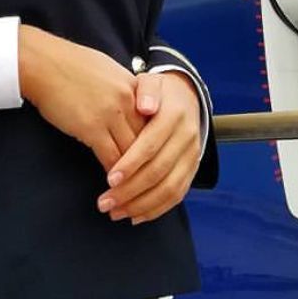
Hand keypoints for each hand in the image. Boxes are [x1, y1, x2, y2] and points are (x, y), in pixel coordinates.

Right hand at [18, 25, 145, 173]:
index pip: (154, 122)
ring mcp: (111, 114)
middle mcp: (127, 100)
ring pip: (131, 154)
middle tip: (147, 182)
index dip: (154, 143)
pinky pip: (110, 158)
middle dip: (147, 163)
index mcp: (133, 86)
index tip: (153, 159)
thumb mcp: (108, 70)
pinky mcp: (91, 127)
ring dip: (131, 174)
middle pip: (147, 140)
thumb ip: (124, 90)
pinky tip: (111, 183)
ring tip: (129, 189)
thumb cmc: (71, 64)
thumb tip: (133, 106)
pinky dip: (113, 174)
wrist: (43, 62)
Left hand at [96, 70, 201, 224]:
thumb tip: (145, 105)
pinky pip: (177, 195)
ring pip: (169, 188)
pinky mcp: (192, 169)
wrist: (185, 97)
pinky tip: (134, 216)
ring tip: (115, 212)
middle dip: (130, 191)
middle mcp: (187, 138)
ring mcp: (192, 156)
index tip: (110, 179)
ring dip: (140, 204)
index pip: (151, 145)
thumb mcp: (151, 82)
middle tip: (104, 202)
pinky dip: (156, 209)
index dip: (131, 164)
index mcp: (174, 116)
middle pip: (158, 171)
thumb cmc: (158, 93)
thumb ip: (146, 90)